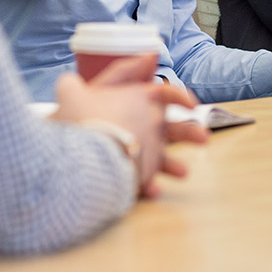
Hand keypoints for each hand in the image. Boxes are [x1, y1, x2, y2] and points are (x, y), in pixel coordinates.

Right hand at [52, 55, 208, 197]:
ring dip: (174, 165)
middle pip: (176, 127)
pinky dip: (149, 186)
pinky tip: (152, 191)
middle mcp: (150, 122)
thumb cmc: (76, 118)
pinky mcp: (141, 174)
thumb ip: (74, 84)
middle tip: (202, 137)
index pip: (167, 92)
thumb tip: (69, 80)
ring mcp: (149, 149)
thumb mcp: (70, 92)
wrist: (77, 154)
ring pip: (167, 156)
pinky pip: (147, 180)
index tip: (190, 103)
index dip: (179, 96)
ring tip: (183, 172)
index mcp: (139, 98)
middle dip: (189, 132)